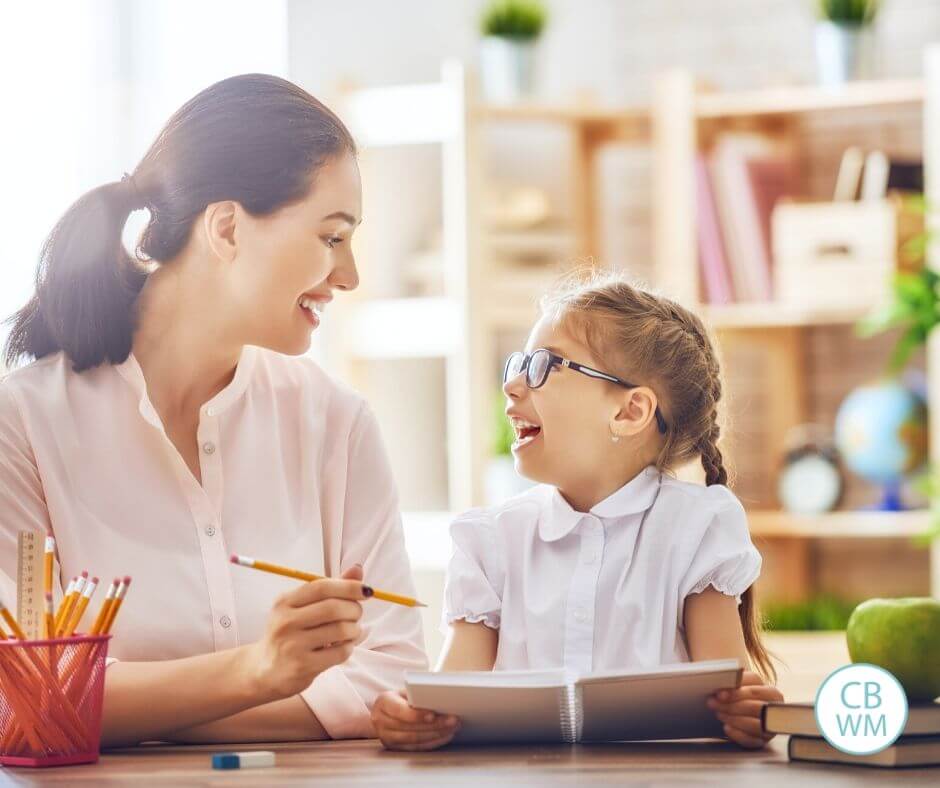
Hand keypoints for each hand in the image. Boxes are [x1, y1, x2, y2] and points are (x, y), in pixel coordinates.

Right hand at [244, 564, 369, 701]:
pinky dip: (349, 647)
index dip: (348, 586)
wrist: (264, 671)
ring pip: (340, 630)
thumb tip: (358, 569)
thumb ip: (330, 588)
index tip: (365, 590)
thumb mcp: (302, 607)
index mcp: (284, 602)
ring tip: (351, 631)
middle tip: (357, 613)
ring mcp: (292, 645)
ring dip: (354, 629)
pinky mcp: (302, 666)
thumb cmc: (290, 633)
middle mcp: (285, 622)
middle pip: (333, 608)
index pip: (322, 587)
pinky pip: (340, 652)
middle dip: (354, 609)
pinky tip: (343, 646)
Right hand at [371, 690, 459, 750]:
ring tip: (453, 728)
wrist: (383, 711)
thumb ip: (416, 695)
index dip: (417, 715)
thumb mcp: (404, 691)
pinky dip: (432, 742)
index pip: (400, 711)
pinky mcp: (394, 747)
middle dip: (435, 725)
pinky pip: (416, 747)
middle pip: (410, 727)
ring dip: (436, 735)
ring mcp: (386, 737)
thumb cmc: (399, 697)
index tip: (434, 714)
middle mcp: (380, 721)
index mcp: (383, 702)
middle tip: (453, 720)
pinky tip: (445, 736)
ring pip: (414, 739)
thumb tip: (439, 698)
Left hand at [707, 670, 783, 748]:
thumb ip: (732, 681)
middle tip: (712, 703)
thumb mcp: (737, 685)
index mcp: (770, 691)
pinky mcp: (762, 740)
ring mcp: (769, 726)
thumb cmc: (737, 695)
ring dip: (733, 719)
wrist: (737, 710)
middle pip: (754, 707)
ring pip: (754, 724)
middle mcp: (774, 709)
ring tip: (718, 714)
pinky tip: (726, 728)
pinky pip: (751, 740)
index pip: (755, 691)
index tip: (719, 693)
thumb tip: (720, 681)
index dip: (736, 692)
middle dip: (731, 705)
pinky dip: (737, 734)